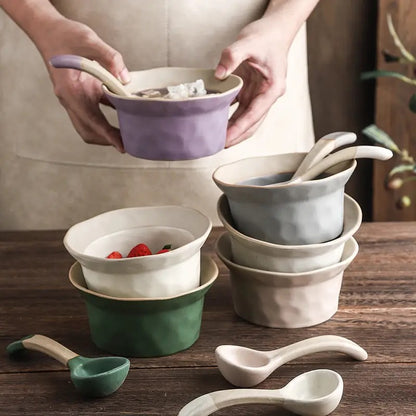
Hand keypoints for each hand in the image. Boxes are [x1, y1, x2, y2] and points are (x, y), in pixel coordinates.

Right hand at [37, 17, 129, 151]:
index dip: (106, 134)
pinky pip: (96, 113)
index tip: (121, 146)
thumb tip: (125, 78)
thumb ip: (109, 57)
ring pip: (91, 125)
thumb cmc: (65, 35)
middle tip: (130, 143)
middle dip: (107, 140)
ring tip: (129, 135)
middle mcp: (71, 99)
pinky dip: (109, 119)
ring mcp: (76, 99)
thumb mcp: (89, 39)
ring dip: (107, 132)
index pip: (90, 120)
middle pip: (88, 130)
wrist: (48, 31)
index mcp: (70, 90)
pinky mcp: (83, 95)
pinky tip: (126, 116)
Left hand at [215, 19, 288, 147]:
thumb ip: (232, 56)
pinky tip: (216, 121)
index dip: (239, 129)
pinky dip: (229, 116)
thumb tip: (218, 74)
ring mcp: (259, 95)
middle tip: (218, 145)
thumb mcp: (248, 42)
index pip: (254, 115)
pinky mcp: (250, 92)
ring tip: (216, 138)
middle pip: (251, 123)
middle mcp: (267, 96)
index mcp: (272, 89)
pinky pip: (239, 109)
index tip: (226, 139)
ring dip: (232, 129)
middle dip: (236, 136)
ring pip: (245, 119)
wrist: (274, 30)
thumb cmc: (266, 36)